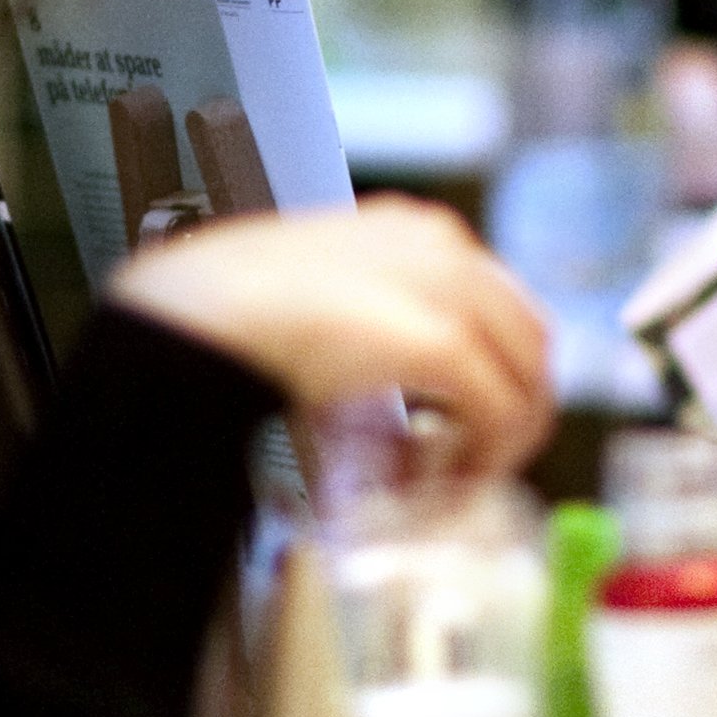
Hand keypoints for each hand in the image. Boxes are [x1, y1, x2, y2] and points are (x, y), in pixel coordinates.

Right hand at [107, 197, 553, 476]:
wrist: (191, 313)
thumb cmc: (223, 310)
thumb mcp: (317, 310)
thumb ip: (367, 336)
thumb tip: (383, 391)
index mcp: (413, 232)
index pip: (496, 306)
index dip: (494, 372)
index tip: (472, 422)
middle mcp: (444, 248)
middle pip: (526, 339)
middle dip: (511, 408)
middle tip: (476, 462)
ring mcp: (447, 289)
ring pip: (525, 376)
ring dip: (501, 438)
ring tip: (454, 480)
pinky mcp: (440, 341)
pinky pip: (499, 410)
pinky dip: (484, 456)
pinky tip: (443, 483)